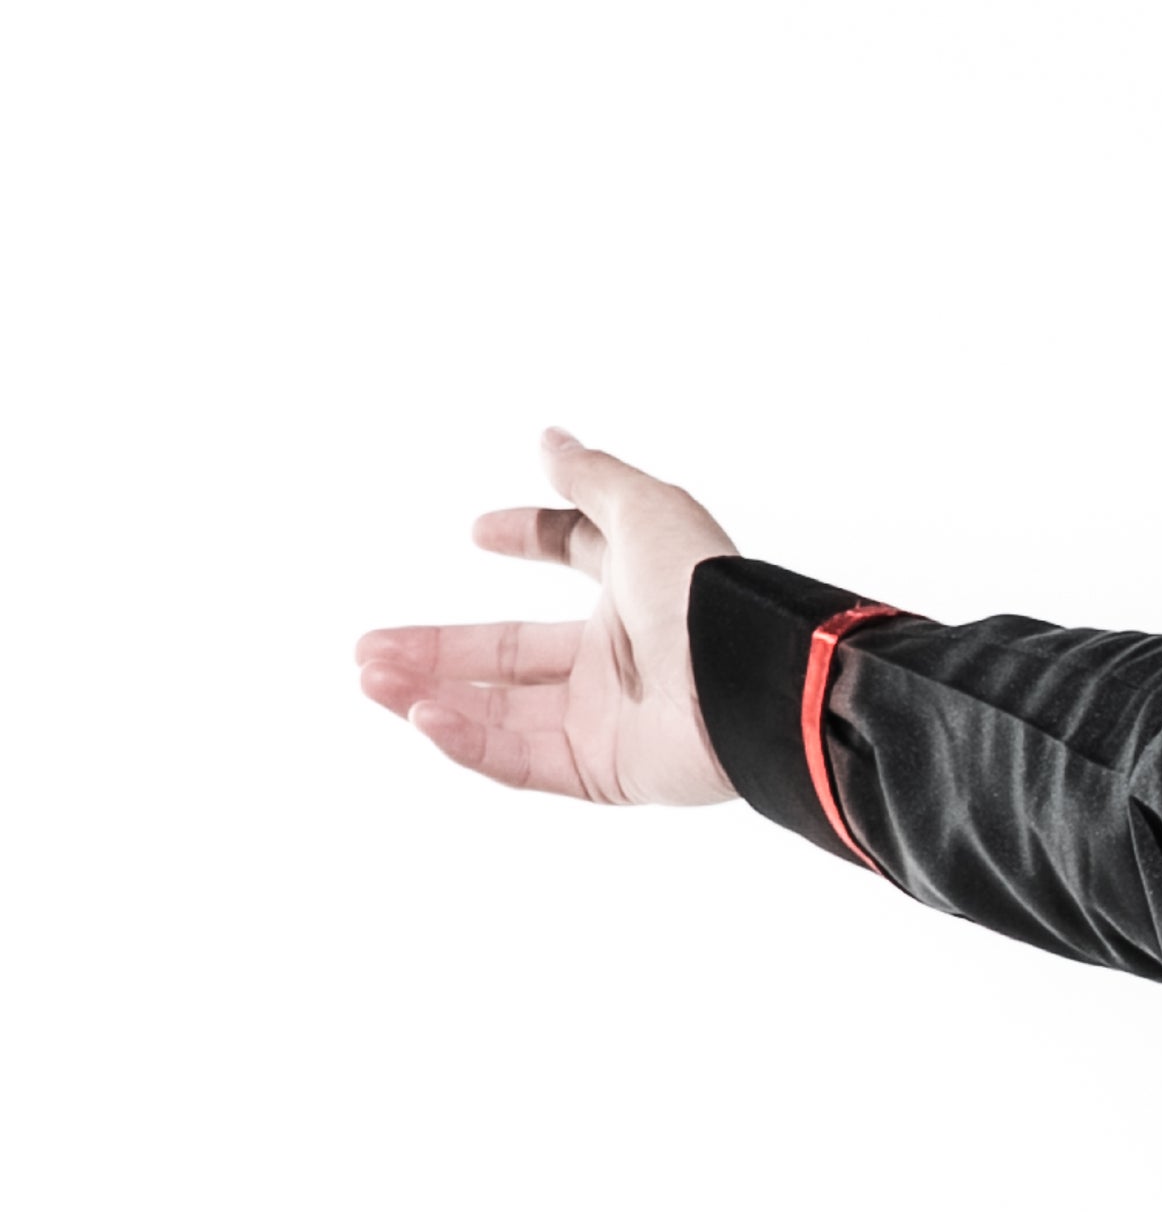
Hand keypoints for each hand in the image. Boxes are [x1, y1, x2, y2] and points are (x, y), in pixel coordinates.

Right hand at [358, 429, 738, 804]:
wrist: (744, 678)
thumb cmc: (705, 591)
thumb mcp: (642, 511)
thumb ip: (590, 479)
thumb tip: (549, 440)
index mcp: (638, 588)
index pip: (574, 556)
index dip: (527, 537)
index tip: (478, 530)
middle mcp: (621, 657)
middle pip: (511, 654)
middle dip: (437, 648)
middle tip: (369, 648)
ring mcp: (610, 720)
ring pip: (501, 713)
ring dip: (431, 694)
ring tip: (371, 678)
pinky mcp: (604, 771)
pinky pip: (522, 762)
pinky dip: (469, 742)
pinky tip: (421, 715)